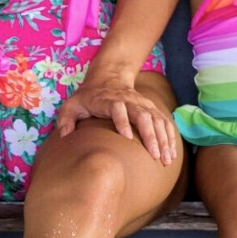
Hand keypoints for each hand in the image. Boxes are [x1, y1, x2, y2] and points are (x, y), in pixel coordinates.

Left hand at [56, 75, 177, 164]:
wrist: (108, 77)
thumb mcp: (72, 104)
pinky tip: (172, 153)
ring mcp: (142, 104)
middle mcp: (129, 101)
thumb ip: (66, 119)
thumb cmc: (88, 97)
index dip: (122, 121)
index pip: (118, 108)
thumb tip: (64, 137)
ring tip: (166, 160)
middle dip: (151, 136)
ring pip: (157, 120)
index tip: (127, 137)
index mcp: (109, 100)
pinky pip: (164, 122)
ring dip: (163, 139)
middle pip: (143, 115)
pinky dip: (170, 137)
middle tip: (155, 157)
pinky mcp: (151, 108)